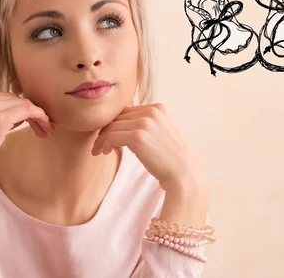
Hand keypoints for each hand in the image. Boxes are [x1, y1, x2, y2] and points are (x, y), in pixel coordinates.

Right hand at [0, 90, 53, 173]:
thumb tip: (20, 113)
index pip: (6, 97)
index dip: (20, 108)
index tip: (30, 121)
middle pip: (15, 99)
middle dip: (30, 112)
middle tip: (41, 128)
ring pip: (23, 103)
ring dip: (37, 115)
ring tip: (44, 129)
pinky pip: (27, 110)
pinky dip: (39, 116)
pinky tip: (44, 127)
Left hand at [91, 103, 209, 192]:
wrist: (185, 175)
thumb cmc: (171, 158)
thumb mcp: (161, 132)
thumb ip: (146, 124)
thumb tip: (121, 123)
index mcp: (158, 108)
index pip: (127, 111)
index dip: (115, 123)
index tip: (107, 135)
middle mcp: (152, 111)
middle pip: (118, 117)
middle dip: (106, 130)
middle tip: (98, 144)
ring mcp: (145, 123)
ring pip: (112, 126)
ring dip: (102, 138)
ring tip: (99, 150)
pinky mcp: (138, 136)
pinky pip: (112, 136)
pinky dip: (104, 144)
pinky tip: (104, 152)